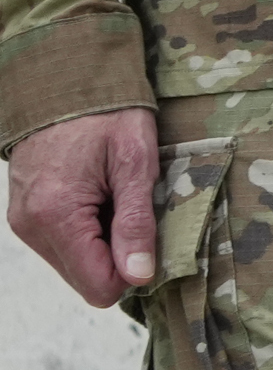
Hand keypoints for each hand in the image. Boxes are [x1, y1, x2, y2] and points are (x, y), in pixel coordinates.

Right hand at [5, 107, 160, 308]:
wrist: (65, 84)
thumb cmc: (107, 115)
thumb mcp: (135, 162)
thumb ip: (136, 222)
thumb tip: (140, 275)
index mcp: (55, 215)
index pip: (97, 285)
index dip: (132, 272)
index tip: (151, 240)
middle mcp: (30, 225)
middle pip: (84, 278)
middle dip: (117, 256)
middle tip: (134, 211)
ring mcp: (23, 221)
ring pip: (73, 263)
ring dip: (103, 242)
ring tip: (116, 199)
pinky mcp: (25, 215)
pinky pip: (62, 243)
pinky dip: (87, 230)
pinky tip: (99, 197)